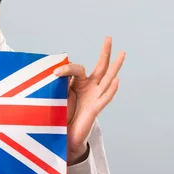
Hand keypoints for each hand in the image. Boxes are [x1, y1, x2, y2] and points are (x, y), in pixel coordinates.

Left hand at [54, 37, 125, 164]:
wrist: (64, 135)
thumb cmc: (61, 115)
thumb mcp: (57, 96)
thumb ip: (58, 84)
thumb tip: (51, 71)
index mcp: (79, 83)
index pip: (77, 69)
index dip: (66, 68)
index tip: (54, 73)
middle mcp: (90, 88)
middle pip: (100, 67)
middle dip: (104, 53)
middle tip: (109, 38)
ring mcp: (95, 97)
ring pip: (107, 79)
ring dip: (115, 66)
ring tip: (122, 53)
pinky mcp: (96, 108)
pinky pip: (105, 98)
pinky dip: (111, 89)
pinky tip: (116, 80)